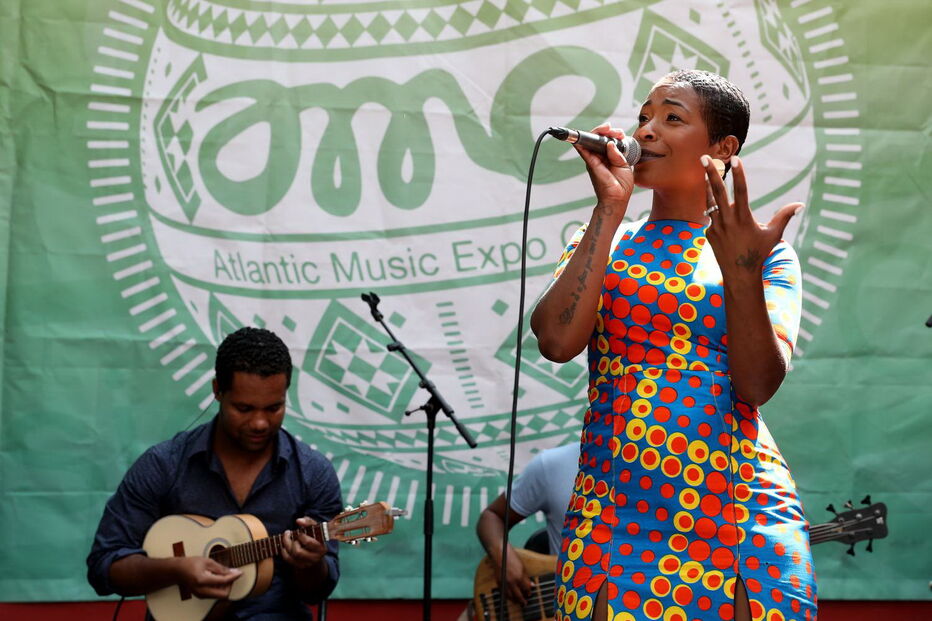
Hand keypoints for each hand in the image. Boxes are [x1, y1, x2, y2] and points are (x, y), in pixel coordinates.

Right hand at [176, 556, 241, 599]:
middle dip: (230, 585)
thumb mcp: (207, 562)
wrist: (178, 571)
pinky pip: (215, 595)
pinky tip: (218, 579)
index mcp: (202, 580)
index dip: (234, 577)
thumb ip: (221, 568)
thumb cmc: (191, 563)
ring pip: (220, 596)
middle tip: (231, 575)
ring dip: (225, 587)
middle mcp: (201, 591)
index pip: (223, 581)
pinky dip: (220, 588)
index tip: (240, 572)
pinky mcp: (201, 596)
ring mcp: (201, 595)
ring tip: (223, 575)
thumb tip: (234, 572)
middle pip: (223, 594)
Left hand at [281, 517, 326, 569]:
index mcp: (322, 547)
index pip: (308, 543)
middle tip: (288, 533)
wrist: (316, 554)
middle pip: (298, 551)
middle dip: (290, 540)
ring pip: (292, 555)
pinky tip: (284, 546)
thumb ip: (309, 522)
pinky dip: (284, 551)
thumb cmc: (314, 538)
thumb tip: (298, 520)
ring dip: (286, 544)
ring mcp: (307, 563)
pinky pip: (288, 559)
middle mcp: (315, 557)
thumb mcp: (315, 529)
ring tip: (286, 537)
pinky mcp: (301, 566)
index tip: (299, 531)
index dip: (301, 536)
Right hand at [501, 551, 531, 606]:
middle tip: (524, 603)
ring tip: (517, 602)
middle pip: (519, 595)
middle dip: (522, 600)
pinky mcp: (499, 582)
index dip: (529, 591)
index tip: (529, 593)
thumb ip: (527, 577)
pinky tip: (510, 597)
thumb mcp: (523, 566)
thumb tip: (531, 585)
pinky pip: (503, 593)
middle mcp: (512, 581)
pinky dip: (507, 596)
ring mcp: (505, 582)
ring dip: (514, 600)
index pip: (526, 588)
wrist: (500, 553)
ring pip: (510, 596)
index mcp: (520, 576)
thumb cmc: (512, 557)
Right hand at [574, 123, 634, 217]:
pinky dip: (580, 143)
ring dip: (599, 132)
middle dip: (606, 130)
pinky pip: (583, 151)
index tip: (620, 133)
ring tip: (609, 130)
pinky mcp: (592, 165)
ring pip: (591, 141)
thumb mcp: (624, 165)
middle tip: (617, 132)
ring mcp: (594, 160)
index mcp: (608, 155)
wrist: (618, 199)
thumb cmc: (621, 184)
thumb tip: (610, 143)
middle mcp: (599, 156)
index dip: (611, 133)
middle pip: (598, 137)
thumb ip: (617, 154)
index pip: (606, 140)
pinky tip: (579, 136)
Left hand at [703, 155, 802, 281]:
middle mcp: (727, 220)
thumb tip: (800, 204)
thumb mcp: (773, 235)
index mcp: (744, 218)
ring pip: (709, 201)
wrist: (739, 273)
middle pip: (717, 191)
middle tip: (704, 157)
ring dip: (707, 186)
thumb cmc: (759, 253)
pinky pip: (711, 217)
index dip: (739, 174)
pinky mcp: (709, 233)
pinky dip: (715, 210)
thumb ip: (784, 217)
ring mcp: (716, 226)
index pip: (741, 190)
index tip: (735, 158)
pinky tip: (719, 210)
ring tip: (705, 171)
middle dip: (711, 173)